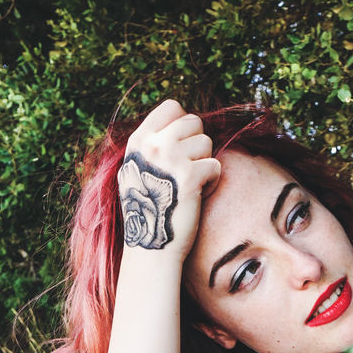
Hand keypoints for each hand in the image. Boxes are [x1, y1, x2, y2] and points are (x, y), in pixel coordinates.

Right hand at [117, 99, 220, 261]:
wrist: (152, 245)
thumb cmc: (149, 211)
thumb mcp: (137, 170)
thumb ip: (152, 146)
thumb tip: (178, 123)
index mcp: (139, 141)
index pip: (171, 107)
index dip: (184, 123)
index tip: (182, 146)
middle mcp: (153, 145)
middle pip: (193, 121)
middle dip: (198, 145)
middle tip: (189, 169)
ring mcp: (170, 158)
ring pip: (207, 142)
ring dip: (205, 163)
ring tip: (191, 185)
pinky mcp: (190, 176)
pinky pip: (215, 165)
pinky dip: (211, 182)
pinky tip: (197, 196)